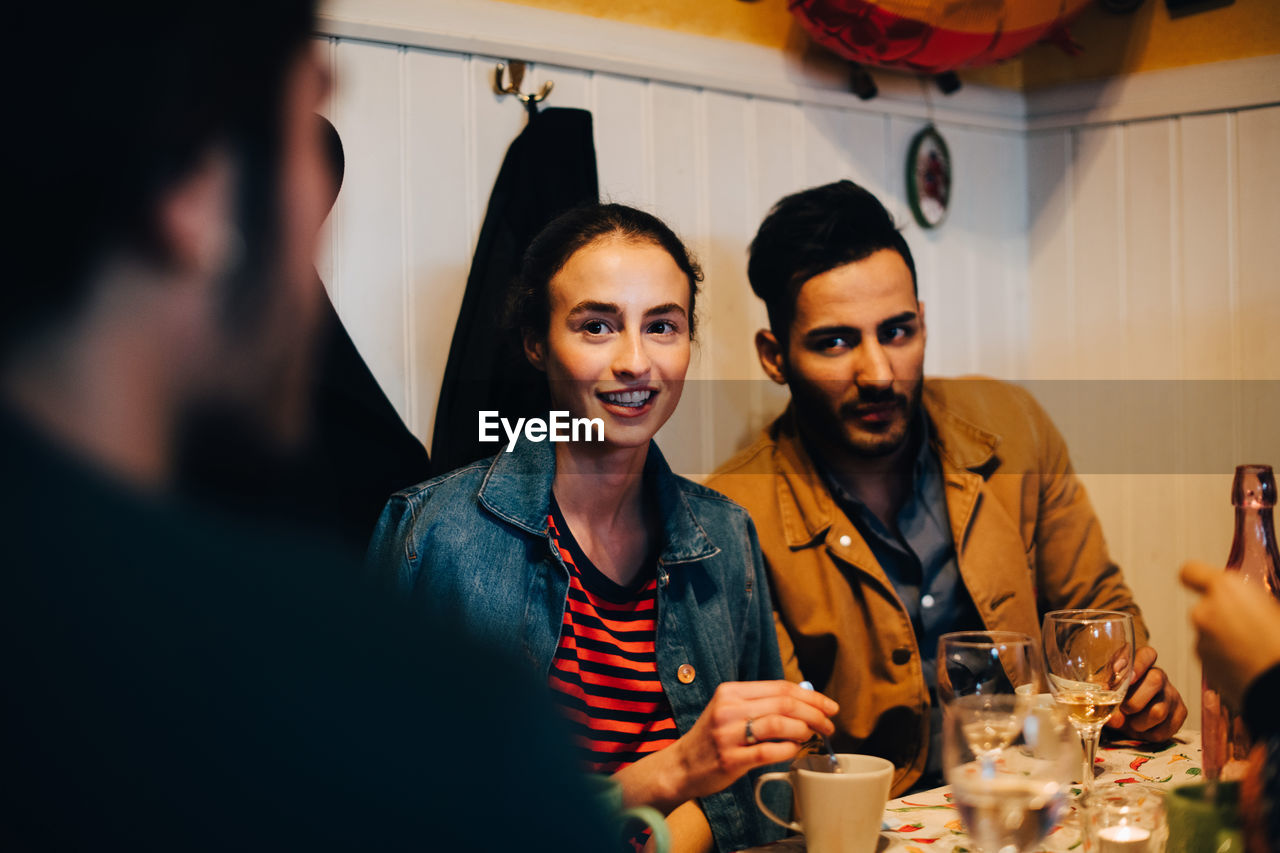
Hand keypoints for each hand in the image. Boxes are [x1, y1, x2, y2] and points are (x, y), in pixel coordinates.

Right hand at [613, 680, 836, 812]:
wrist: (681, 766)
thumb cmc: (713, 738)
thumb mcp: (730, 711)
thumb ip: (761, 704)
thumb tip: (806, 700)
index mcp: (730, 691)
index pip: (780, 687)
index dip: (811, 696)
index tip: (830, 706)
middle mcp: (728, 708)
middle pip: (784, 703)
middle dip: (814, 713)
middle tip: (829, 724)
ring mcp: (728, 734)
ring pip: (779, 724)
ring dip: (804, 730)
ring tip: (813, 736)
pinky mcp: (730, 758)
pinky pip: (769, 751)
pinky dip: (789, 750)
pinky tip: (795, 751)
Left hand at [1105, 645, 1186, 740]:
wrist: (1128, 717)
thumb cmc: (1116, 698)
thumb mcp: (1105, 692)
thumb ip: (1105, 700)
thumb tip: (1115, 718)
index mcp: (1140, 664)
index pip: (1147, 654)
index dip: (1138, 664)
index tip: (1127, 676)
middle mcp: (1159, 675)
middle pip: (1155, 681)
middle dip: (1134, 701)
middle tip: (1123, 709)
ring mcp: (1172, 694)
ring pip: (1159, 711)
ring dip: (1139, 723)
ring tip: (1132, 722)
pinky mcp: (1181, 712)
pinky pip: (1167, 728)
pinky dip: (1150, 734)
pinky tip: (1144, 729)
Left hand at [1180, 560, 1279, 708]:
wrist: (1278, 680)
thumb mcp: (1272, 608)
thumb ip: (1248, 599)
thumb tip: (1243, 602)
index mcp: (1225, 589)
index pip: (1190, 572)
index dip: (1196, 578)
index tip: (1200, 582)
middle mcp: (1205, 610)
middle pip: (1204, 607)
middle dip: (1220, 615)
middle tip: (1248, 626)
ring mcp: (1200, 638)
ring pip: (1207, 632)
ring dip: (1222, 637)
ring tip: (1252, 648)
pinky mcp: (1202, 662)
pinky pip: (1209, 652)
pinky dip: (1222, 656)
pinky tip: (1246, 662)